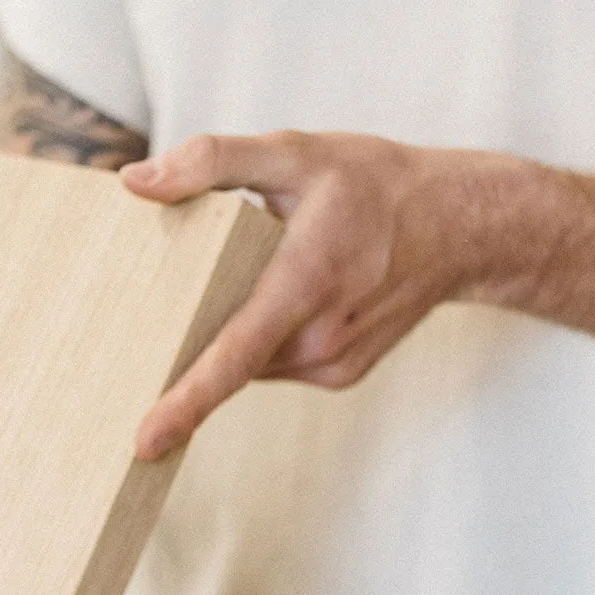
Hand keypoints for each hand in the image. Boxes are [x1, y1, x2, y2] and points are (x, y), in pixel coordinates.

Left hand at [123, 132, 540, 459]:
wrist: (459, 225)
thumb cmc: (373, 183)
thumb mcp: (294, 152)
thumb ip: (212, 162)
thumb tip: (135, 182)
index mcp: (305, 280)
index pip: (234, 353)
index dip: (187, 401)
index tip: (145, 441)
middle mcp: (320, 336)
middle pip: (227, 355)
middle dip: (183, 345)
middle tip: (145, 315)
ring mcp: (332, 362)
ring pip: (249, 359)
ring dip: (226, 332)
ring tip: (238, 276)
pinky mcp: (338, 373)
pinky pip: (273, 360)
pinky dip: (259, 335)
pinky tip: (276, 293)